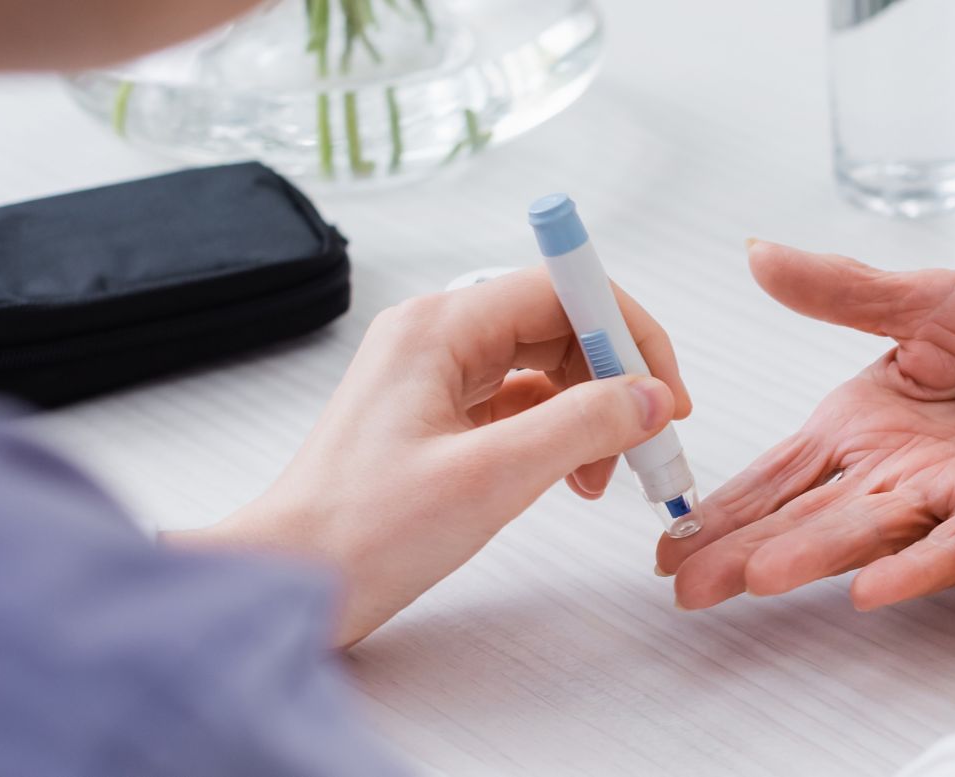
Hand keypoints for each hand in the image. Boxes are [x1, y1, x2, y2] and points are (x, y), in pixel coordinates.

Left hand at [169, 269, 691, 646]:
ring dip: (592, 413)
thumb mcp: (489, 478)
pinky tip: (575, 477)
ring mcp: (434, 379)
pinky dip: (561, 436)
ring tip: (608, 473)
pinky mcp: (438, 420)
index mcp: (436, 330)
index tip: (666, 386)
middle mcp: (434, 340)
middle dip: (615, 379)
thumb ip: (581, 426)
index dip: (627, 331)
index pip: (561, 289)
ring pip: (546, 368)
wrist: (289, 582)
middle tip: (652, 435)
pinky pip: (522, 405)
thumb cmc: (358, 533)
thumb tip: (650, 397)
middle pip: (559, 326)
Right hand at [656, 242, 954, 610]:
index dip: (727, 508)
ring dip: (814, 558)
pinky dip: (915, 564)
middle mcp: (895, 471)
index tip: (670, 547)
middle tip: (690, 588)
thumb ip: (842, 289)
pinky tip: (871, 588)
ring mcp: (946, 496)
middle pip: (807, 517)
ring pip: (867, 533)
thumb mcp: (923, 297)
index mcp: (864, 425)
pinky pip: (954, 541)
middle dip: (744, 553)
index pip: (780, 474)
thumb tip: (758, 253)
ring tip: (758, 580)